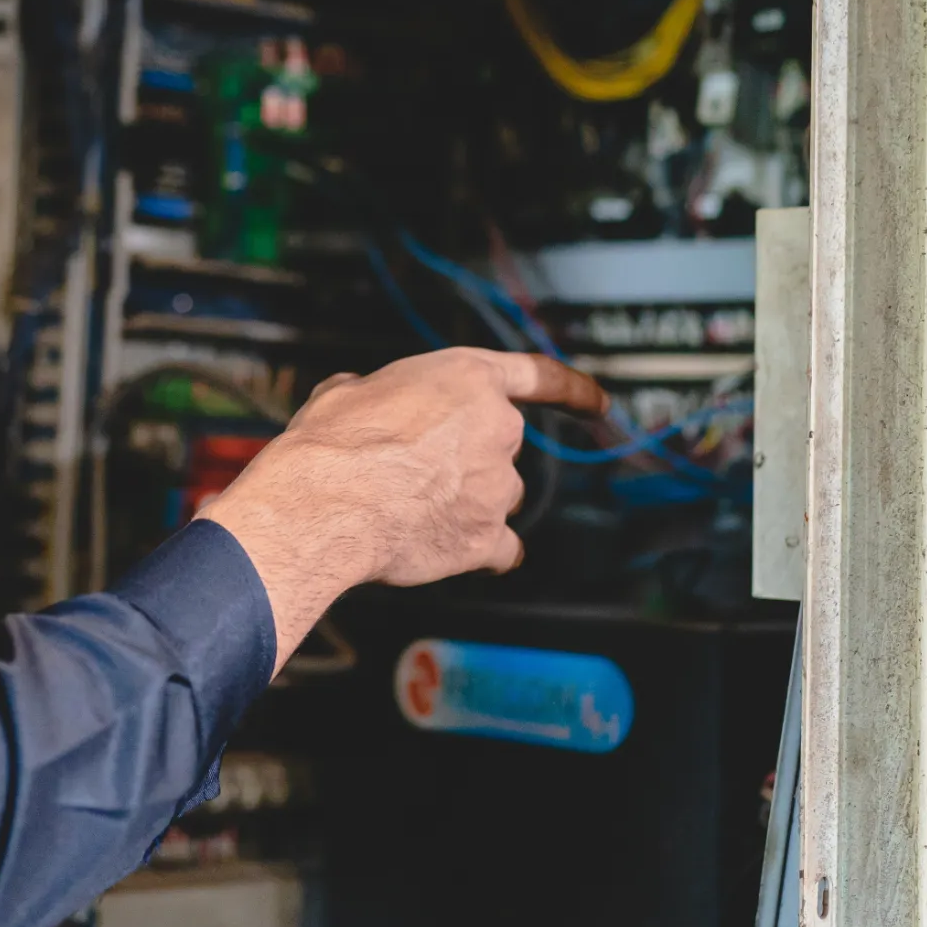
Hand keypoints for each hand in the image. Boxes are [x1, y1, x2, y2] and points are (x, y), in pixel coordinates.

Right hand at [195, 347, 605, 671]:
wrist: (327, 502)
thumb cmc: (333, 441)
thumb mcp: (349, 391)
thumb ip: (381, 393)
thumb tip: (370, 403)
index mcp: (468, 378)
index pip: (539, 376)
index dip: (573, 390)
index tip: (599, 403)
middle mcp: (497, 429)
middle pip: (501, 445)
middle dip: (467, 457)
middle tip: (412, 468)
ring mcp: (498, 487)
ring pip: (498, 496)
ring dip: (468, 501)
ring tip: (410, 507)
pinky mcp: (488, 540)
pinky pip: (501, 548)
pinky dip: (481, 550)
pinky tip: (446, 547)